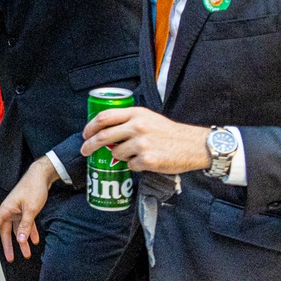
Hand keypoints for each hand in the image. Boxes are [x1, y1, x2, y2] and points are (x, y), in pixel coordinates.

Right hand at [0, 158, 58, 260]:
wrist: (42, 176)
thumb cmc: (33, 188)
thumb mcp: (30, 210)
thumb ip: (25, 226)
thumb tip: (19, 240)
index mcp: (6, 209)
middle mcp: (10, 211)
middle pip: (6, 231)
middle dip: (9, 246)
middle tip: (10, 259)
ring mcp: (18, 210)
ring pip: (17, 230)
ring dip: (22, 241)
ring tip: (26, 254)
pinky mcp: (26, 209)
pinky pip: (26, 224)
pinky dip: (29, 232)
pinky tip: (34, 240)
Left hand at [81, 107, 211, 173]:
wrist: (195, 145)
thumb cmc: (170, 132)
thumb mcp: (149, 118)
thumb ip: (128, 121)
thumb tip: (104, 132)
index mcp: (136, 114)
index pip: (104, 117)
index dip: (90, 127)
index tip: (85, 135)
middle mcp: (137, 127)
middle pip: (103, 137)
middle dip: (90, 146)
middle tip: (85, 151)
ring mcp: (142, 144)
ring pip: (117, 154)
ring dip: (121, 157)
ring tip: (137, 153)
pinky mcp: (147, 160)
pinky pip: (131, 166)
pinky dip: (135, 166)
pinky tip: (148, 160)